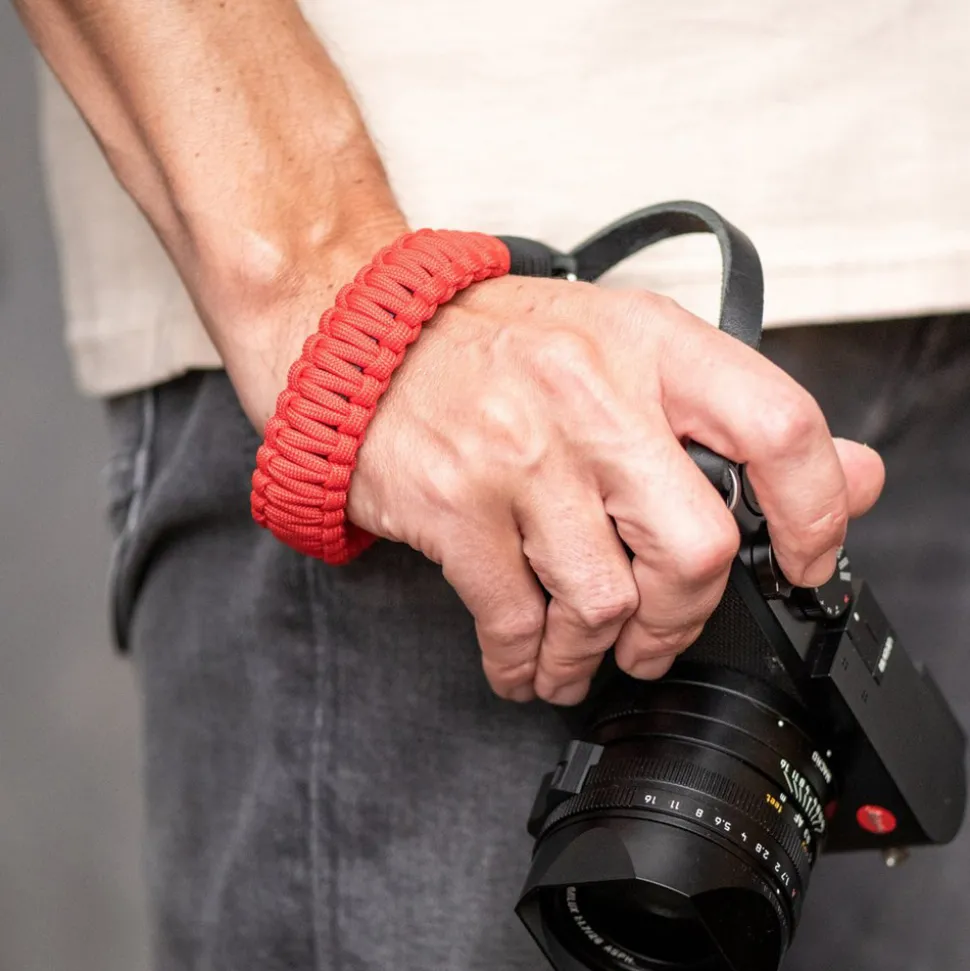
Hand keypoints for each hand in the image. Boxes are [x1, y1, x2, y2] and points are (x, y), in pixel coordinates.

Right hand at [347, 275, 884, 704]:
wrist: (366, 339)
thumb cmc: (499, 346)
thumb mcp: (626, 346)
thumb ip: (736, 415)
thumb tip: (856, 475)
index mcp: (651, 346)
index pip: (777, 427)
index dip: (817, 514)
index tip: (807, 561)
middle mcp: (590, 396)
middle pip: (695, 549)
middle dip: (683, 620)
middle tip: (660, 635)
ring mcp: (521, 454)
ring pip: (604, 602)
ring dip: (597, 655)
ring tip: (583, 656)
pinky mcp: (458, 506)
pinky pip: (515, 619)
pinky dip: (527, 662)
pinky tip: (526, 660)